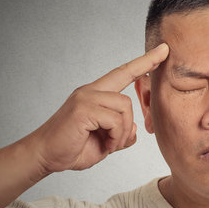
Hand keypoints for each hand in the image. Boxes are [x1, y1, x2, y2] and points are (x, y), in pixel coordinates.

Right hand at [29, 43, 168, 173]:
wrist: (44, 156)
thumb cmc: (72, 149)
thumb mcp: (105, 142)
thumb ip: (121, 133)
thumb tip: (135, 130)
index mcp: (96, 94)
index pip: (124, 72)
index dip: (145, 61)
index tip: (164, 50)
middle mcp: (91, 90)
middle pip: (128, 97)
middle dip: (131, 121)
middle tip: (118, 143)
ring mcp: (86, 97)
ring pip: (124, 108)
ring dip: (121, 133)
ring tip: (109, 145)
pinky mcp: (83, 109)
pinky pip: (115, 120)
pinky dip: (115, 137)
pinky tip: (104, 145)